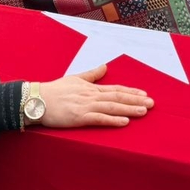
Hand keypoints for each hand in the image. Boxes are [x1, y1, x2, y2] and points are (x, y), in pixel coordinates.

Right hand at [35, 65, 153, 127]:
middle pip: (117, 98)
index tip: (145, 94)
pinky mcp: (79, 117)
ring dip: (129, 109)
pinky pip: (99, 119)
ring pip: (112, 107)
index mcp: (90, 88)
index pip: (115, 89)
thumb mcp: (74, 78)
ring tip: (144, 111)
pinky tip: (125, 122)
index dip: (131, 92)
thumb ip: (91, 75)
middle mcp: (91, 95)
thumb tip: (104, 67)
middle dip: (136, 100)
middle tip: (152, 104)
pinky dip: (113, 120)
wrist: (36, 99)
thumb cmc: (54, 90)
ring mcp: (85, 106)